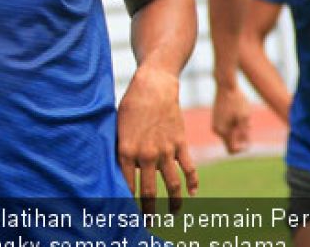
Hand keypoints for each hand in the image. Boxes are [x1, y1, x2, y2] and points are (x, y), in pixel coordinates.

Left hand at [117, 68, 197, 213]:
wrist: (154, 86)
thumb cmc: (130, 105)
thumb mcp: (117, 127)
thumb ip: (119, 150)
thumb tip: (117, 171)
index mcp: (126, 151)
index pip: (126, 185)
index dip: (126, 202)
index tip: (126, 213)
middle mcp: (146, 155)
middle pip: (148, 192)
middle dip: (147, 210)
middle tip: (147, 223)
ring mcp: (166, 151)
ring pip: (172, 185)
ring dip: (172, 203)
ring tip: (172, 214)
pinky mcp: (181, 144)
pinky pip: (189, 169)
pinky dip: (192, 183)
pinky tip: (193, 194)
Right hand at [212, 84, 250, 154]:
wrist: (225, 86)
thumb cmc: (237, 101)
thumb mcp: (245, 117)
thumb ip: (244, 133)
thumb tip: (243, 145)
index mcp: (223, 132)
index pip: (232, 150)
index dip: (242, 148)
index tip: (248, 138)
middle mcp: (216, 130)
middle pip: (231, 143)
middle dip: (240, 137)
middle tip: (247, 122)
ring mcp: (215, 124)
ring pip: (229, 135)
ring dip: (237, 129)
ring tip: (242, 115)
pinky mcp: (215, 119)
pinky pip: (225, 128)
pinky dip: (233, 125)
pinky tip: (237, 112)